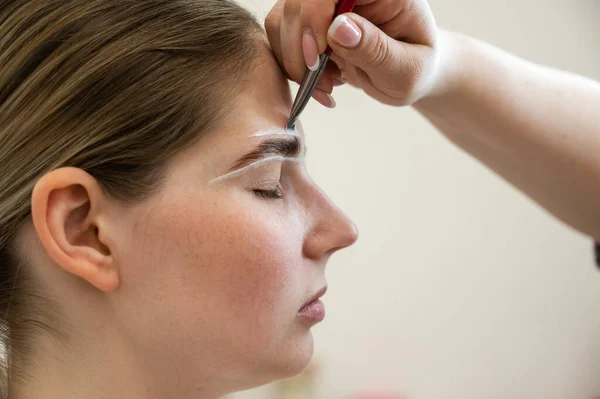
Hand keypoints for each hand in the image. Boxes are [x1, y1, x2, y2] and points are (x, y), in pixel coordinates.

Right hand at [265, 0, 445, 106]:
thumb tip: (338, 27)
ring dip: (296, 60)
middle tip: (324, 83)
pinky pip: (282, 35)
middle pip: (299, 1)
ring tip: (327, 86)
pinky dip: (293, 65)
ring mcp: (326, 3)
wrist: (406, 72)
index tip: (316, 56)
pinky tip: (320, 82)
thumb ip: (375, 49)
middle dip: (301, 46)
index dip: (315, 14)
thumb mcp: (406, 70)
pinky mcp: (309, 20)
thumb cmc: (415, 69)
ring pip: (284, 17)